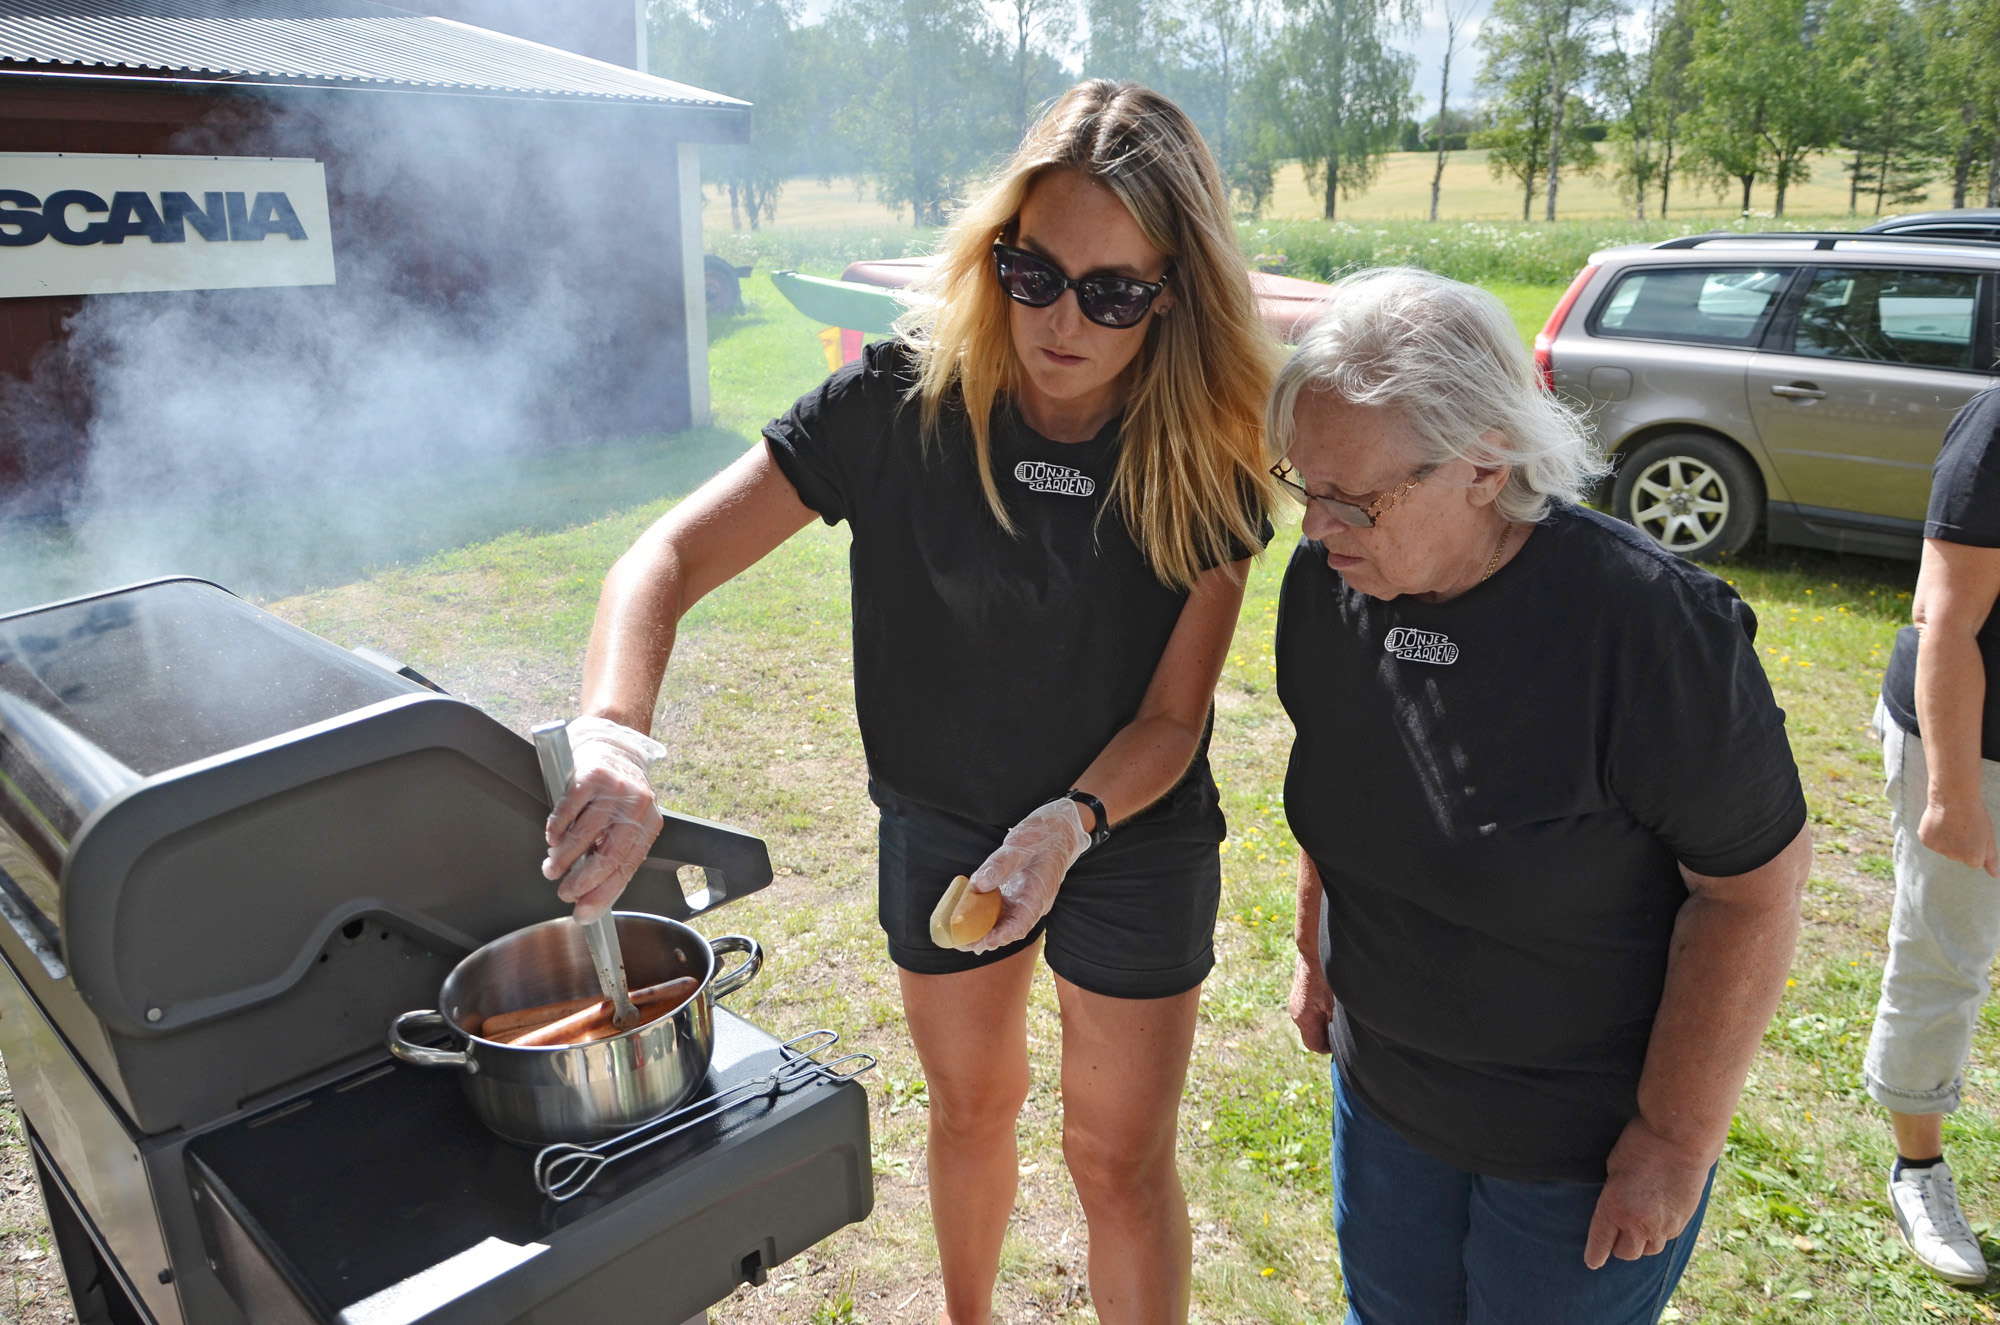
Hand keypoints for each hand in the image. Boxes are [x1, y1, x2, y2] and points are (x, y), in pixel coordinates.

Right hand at [541, 717, 667, 922]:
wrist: (613, 748)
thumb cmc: (617, 795)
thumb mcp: (625, 824)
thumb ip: (612, 854)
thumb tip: (589, 898)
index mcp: (649, 824)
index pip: (627, 869)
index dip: (603, 895)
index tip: (584, 913)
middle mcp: (637, 807)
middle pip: (608, 856)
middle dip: (582, 882)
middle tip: (565, 894)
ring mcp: (614, 790)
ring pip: (584, 836)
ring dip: (563, 859)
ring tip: (552, 869)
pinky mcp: (591, 776)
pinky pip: (568, 811)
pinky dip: (557, 830)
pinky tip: (553, 839)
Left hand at [964, 800, 1091, 952]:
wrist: (1058, 827)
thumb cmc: (1043, 835)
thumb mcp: (1020, 845)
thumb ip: (999, 865)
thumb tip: (977, 885)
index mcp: (1039, 896)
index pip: (1020, 926)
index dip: (1000, 937)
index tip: (980, 942)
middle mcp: (1033, 903)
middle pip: (1010, 929)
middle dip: (986, 939)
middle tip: (962, 943)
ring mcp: (1025, 899)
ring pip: (1004, 922)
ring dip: (984, 931)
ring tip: (961, 938)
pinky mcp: (1017, 893)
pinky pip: (1001, 909)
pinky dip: (985, 916)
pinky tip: (969, 918)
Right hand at [1289, 953, 1335, 1053]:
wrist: (1315, 950)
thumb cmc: (1328, 976)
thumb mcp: (1336, 1005)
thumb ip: (1335, 1026)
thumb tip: (1337, 1040)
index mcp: (1304, 1019)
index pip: (1316, 1046)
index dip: (1331, 1046)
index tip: (1342, 1035)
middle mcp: (1296, 1013)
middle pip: (1314, 1034)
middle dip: (1328, 1031)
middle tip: (1342, 1020)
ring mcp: (1296, 1002)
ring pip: (1313, 1021)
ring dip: (1325, 1018)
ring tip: (1337, 1006)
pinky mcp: (1299, 994)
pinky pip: (1311, 1009)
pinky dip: (1321, 1008)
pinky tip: (1331, 997)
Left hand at [1584, 1116, 1713, 1268]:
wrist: (1681, 1138)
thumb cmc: (1641, 1144)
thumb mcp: (1613, 1167)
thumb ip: (1612, 1194)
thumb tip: (1613, 1208)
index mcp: (1614, 1207)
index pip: (1600, 1242)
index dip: (1595, 1255)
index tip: (1592, 1262)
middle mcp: (1638, 1222)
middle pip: (1625, 1253)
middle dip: (1617, 1247)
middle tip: (1615, 1236)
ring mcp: (1663, 1225)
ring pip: (1648, 1250)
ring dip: (1639, 1243)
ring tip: (1636, 1229)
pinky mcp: (1682, 1222)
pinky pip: (1666, 1239)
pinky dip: (1658, 1234)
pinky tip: (1655, 1220)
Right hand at [1919, 798, 1999, 876]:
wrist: (1954, 796)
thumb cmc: (1975, 814)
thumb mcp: (1988, 837)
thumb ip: (1990, 858)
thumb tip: (1995, 876)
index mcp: (1973, 858)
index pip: (1974, 861)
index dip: (1974, 846)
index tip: (1974, 833)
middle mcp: (1955, 857)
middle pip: (1957, 856)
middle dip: (1960, 844)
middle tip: (1962, 826)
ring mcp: (1940, 849)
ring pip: (1944, 849)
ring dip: (1946, 839)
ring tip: (1950, 822)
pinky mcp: (1926, 841)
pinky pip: (1931, 841)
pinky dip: (1934, 834)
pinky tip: (1938, 822)